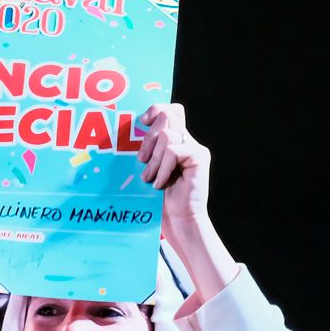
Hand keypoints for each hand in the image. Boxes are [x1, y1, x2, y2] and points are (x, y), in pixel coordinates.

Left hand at [137, 103, 209, 226]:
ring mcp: (194, 148)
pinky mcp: (199, 157)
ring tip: (150, 178)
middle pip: (167, 117)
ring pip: (167, 135)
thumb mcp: (148, 169)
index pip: (171, 111)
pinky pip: (173, 151)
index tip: (142, 121)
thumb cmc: (160, 200)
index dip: (156, 109)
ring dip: (154, 159)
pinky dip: (163, 168)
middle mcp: (187, 141)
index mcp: (176, 141)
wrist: (178, 221)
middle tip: (142, 160)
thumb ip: (147, 151)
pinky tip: (161, 183)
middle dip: (148, 137)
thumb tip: (130, 133)